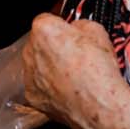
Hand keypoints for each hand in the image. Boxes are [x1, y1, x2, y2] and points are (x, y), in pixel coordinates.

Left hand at [22, 14, 129, 128]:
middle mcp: (30, 51)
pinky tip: (69, 90)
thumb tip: (78, 29)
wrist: (99, 106)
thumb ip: (81, 25)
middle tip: (76, 57)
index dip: (62, 28)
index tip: (71, 35)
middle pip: (40, 43)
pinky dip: (50, 88)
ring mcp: (29, 75)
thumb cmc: (99, 72)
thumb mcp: (98, 32)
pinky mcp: (32, 96)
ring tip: (75, 76)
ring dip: (51, 68)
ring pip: (39, 65)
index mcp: (44, 30)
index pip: (48, 21)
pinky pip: (39, 86)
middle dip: (55, 48)